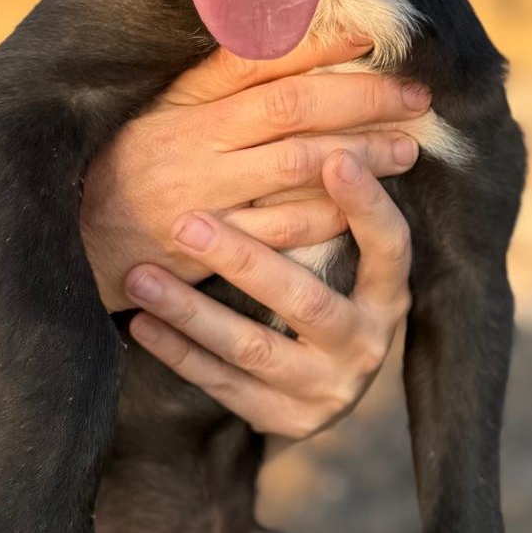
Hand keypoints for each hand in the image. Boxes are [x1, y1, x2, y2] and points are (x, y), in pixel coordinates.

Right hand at [81, 35, 428, 310]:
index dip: (321, 44)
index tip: (373, 34)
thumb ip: (218, 76)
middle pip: (294, 109)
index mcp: (188, 99)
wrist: (72, 239)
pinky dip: (327, 214)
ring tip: (406, 149)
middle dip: (362, 99)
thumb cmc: (126, 158)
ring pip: (296, 167)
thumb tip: (283, 34)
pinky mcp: (212, 247)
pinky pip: (281, 229)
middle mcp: (198, 141)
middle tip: (415, 97)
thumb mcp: (161, 105)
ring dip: (360, 157)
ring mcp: (206, 195)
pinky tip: (361, 205)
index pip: (262, 59)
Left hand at [123, 148, 411, 440]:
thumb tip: (311, 111)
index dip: (365, 205)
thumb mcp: (347, 256)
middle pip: (305, 300)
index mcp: (390, 297)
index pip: (389, 247)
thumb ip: (329, 204)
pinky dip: (179, 351)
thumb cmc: (331, 290)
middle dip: (242, 260)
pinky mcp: (284, 420)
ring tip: (141, 275)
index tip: (335, 155)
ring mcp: (326, 389)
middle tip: (186, 222)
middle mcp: (365, 345)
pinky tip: (143, 320)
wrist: (326, 387)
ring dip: (191, 310)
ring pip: (252, 348)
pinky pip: (223, 384)